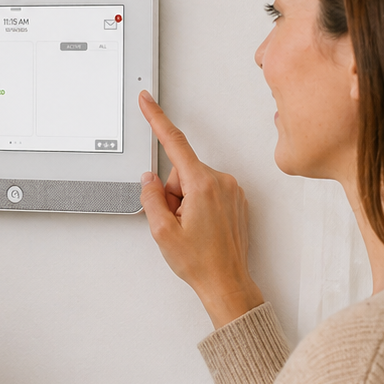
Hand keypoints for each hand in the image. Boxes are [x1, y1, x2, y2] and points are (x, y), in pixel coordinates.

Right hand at [138, 91, 263, 328]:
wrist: (227, 283)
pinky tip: (202, 228)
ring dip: (185, 202)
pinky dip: (198, 206)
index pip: (174, 143)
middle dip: (171, 194)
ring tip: (191, 228)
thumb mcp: (161, 231)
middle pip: (180, 172)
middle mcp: (221, 181)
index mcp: (202, 185)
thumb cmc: (200, 262)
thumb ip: (150, 197)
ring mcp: (232, 190)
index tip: (147, 101)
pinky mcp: (236, 199)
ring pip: (193, 183)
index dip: (157, 119)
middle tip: (176, 222)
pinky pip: (207, 192)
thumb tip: (149, 179)